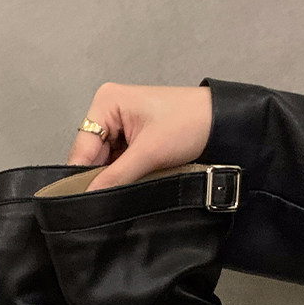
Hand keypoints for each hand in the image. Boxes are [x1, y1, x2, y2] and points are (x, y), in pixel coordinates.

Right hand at [67, 83, 212, 191]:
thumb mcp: (149, 152)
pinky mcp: (133, 137)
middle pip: (91, 156)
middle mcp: (109, 110)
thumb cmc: (190, 122)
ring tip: (129, 186)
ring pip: (105, 162)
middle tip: (109, 200)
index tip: (85, 201)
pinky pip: (119, 162)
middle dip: (102, 177)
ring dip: (115, 177)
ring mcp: (120, 125)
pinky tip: (135, 180)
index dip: (83, 176)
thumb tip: (91, 196)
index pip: (82, 148)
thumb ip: (116, 176)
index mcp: (106, 102)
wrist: (221, 123)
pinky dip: (125, 174)